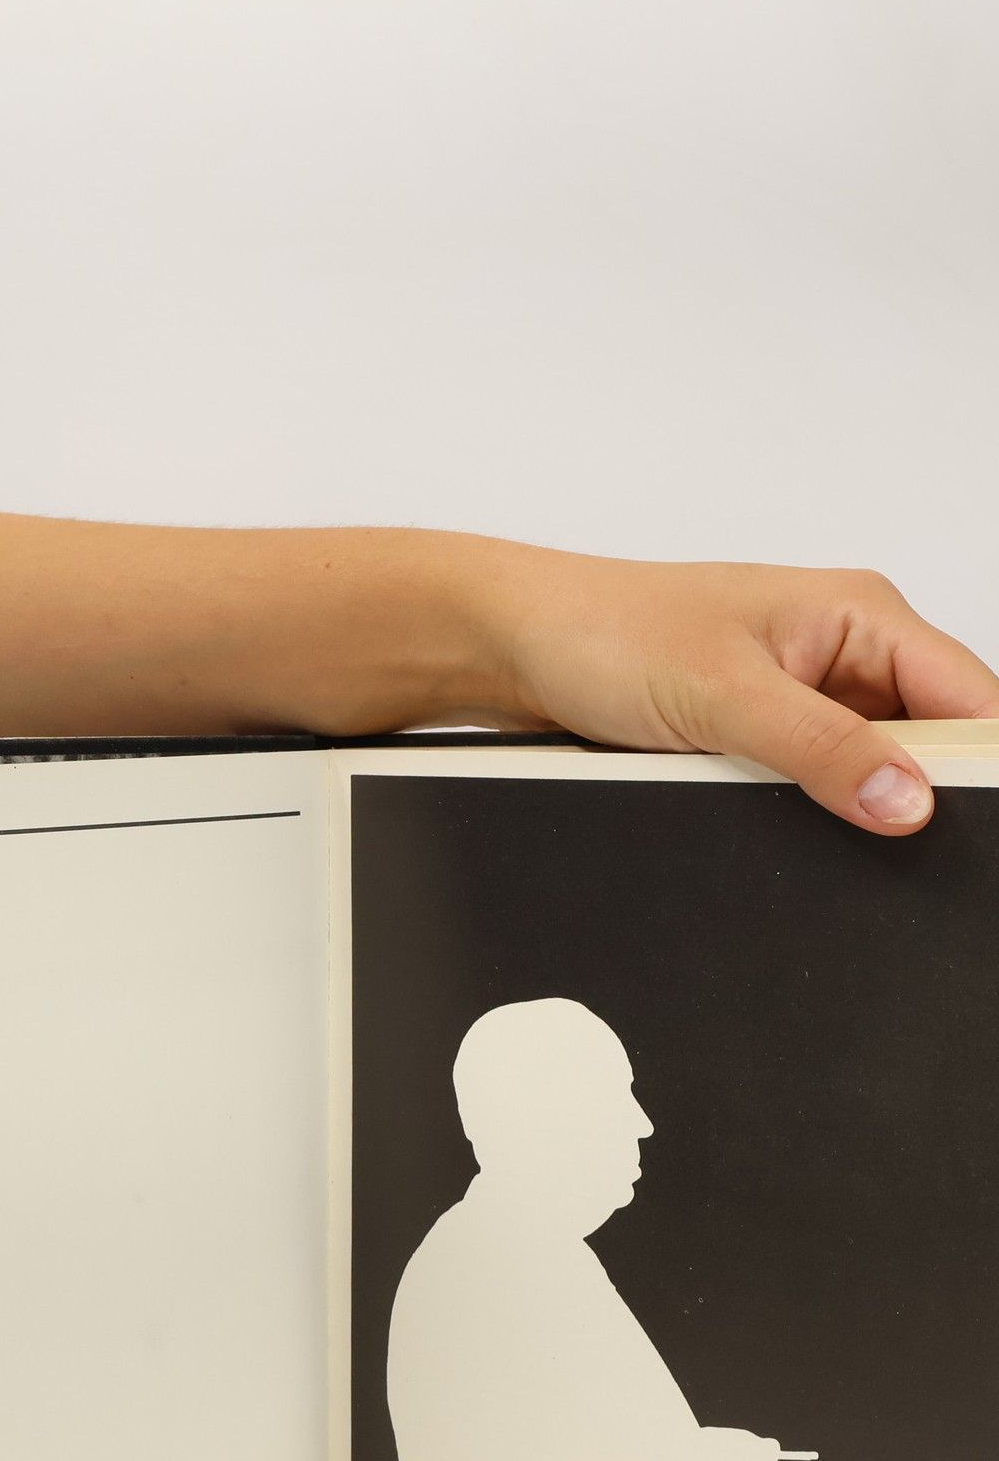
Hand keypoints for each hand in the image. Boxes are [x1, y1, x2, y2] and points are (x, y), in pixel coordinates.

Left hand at [462, 543, 998, 833]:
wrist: (510, 647)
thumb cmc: (604, 631)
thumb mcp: (723, 696)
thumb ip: (823, 749)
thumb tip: (911, 802)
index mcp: (861, 615)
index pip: (974, 702)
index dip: (983, 769)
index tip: (970, 827)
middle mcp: (841, 653)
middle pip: (929, 743)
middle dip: (917, 796)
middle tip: (897, 845)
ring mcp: (798, 698)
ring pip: (866, 772)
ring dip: (851, 807)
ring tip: (815, 823)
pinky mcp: (753, 736)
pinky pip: (806, 785)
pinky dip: (802, 811)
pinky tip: (780, 827)